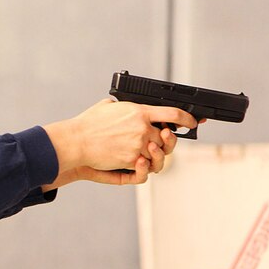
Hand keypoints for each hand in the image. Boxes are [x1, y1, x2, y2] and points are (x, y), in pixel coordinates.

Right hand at [43, 100, 194, 186]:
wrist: (76, 141)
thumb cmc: (87, 124)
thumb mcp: (107, 106)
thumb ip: (122, 105)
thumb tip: (125, 104)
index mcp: (139, 111)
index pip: (173, 114)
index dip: (187, 119)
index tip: (192, 122)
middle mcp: (142, 128)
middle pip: (166, 137)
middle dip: (164, 140)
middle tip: (157, 141)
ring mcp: (138, 144)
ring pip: (158, 152)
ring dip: (153, 153)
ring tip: (143, 151)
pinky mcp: (131, 159)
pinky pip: (146, 164)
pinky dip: (142, 164)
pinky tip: (136, 160)